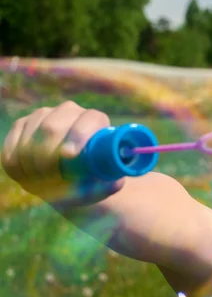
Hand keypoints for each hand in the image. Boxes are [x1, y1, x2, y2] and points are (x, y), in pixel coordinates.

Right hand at [1, 101, 123, 207]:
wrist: (69, 181)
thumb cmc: (92, 181)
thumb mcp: (106, 184)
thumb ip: (112, 183)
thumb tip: (114, 183)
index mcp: (97, 121)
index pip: (90, 120)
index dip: (78, 135)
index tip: (69, 155)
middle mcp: (70, 111)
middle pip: (52, 127)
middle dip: (48, 158)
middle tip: (51, 180)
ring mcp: (43, 115)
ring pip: (30, 138)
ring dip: (33, 167)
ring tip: (44, 184)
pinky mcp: (21, 126)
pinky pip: (12, 147)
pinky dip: (18, 167)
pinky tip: (29, 178)